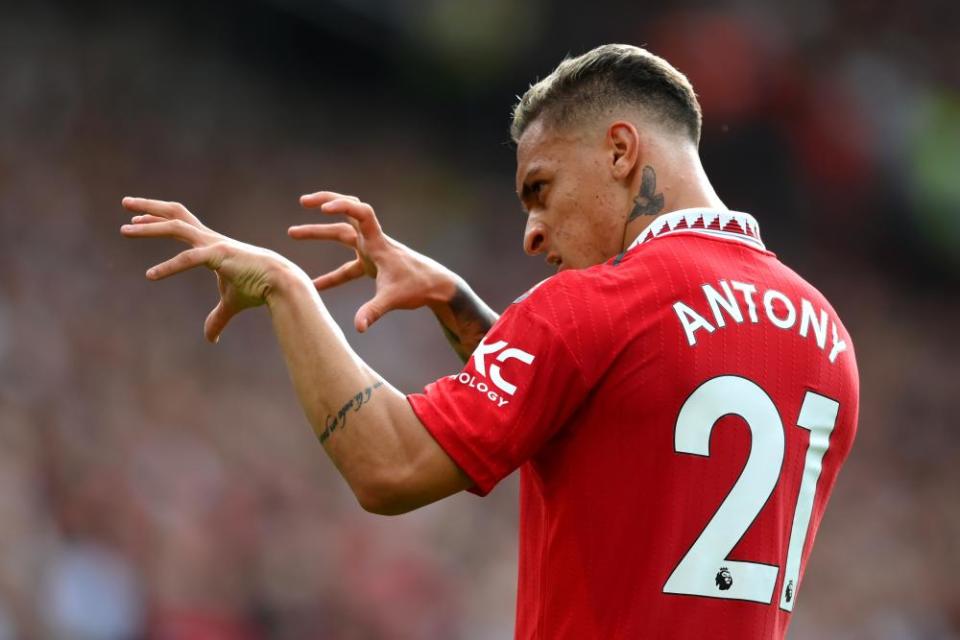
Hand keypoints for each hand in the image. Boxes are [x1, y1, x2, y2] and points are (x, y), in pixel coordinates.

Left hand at [120, 197, 300, 342]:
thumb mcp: (231, 304)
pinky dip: (169, 267)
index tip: (136, 219)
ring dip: (149, 226)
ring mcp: (214, 243)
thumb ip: (217, 318)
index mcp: (212, 244)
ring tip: (125, 230)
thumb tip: (210, 338)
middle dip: (148, 207)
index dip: (158, 219)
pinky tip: (151, 276)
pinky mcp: (219, 255)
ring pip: (175, 226)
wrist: (282, 284)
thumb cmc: (259, 289)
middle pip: (175, 214)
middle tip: (125, 204)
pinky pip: (188, 258)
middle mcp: (210, 238)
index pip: (181, 223)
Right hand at [289, 191, 458, 332]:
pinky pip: (346, 267)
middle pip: (347, 215)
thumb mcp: (393, 299)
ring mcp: (371, 251)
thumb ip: (373, 311)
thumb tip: (357, 327)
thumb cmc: (418, 288)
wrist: (436, 288)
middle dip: (325, 204)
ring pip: (342, 234)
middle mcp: (373, 242)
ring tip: (292, 233)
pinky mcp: (372, 264)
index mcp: (378, 244)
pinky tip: (313, 285)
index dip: (342, 206)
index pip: (361, 213)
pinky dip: (330, 276)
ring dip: (319, 232)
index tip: (321, 209)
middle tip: (303, 202)